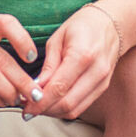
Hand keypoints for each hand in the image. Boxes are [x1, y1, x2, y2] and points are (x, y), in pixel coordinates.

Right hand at [0, 13, 37, 106]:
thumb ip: (0, 46)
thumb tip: (28, 74)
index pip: (6, 23)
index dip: (22, 40)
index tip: (32, 57)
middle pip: (2, 62)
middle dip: (23, 82)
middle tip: (35, 94)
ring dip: (10, 93)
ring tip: (18, 98)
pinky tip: (2, 100)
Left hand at [24, 5, 119, 119]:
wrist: (110, 24)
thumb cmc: (81, 27)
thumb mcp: (57, 39)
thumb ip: (48, 66)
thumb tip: (35, 88)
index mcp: (82, 55)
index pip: (59, 88)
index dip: (40, 101)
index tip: (25, 106)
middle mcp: (96, 71)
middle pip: (67, 103)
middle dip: (44, 110)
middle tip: (28, 108)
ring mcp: (103, 81)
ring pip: (75, 110)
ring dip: (53, 112)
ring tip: (38, 106)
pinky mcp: (103, 87)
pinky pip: (81, 106)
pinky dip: (64, 109)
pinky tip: (52, 103)